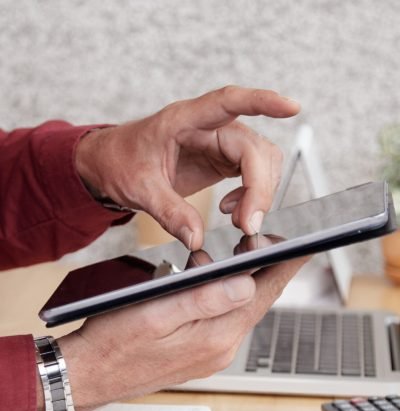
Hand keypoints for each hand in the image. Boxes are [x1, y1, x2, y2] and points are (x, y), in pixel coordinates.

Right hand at [57, 256, 306, 410]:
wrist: (89, 375)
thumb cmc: (113, 344)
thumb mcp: (157, 314)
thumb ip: (204, 300)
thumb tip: (247, 284)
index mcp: (215, 338)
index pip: (264, 295)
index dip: (285, 266)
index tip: (304, 244)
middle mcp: (220, 350)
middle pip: (257, 303)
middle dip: (266, 270)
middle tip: (270, 241)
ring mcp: (211, 355)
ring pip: (240, 311)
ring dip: (244, 284)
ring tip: (244, 256)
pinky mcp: (200, 355)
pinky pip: (223, 322)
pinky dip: (226, 299)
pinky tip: (215, 285)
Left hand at [75, 85, 299, 249]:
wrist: (110, 165)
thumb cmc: (120, 162)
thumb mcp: (138, 189)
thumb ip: (168, 212)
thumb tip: (195, 238)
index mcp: (183, 120)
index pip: (228, 102)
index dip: (262, 101)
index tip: (291, 108)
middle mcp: (207, 127)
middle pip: (253, 148)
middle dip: (259, 187)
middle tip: (248, 224)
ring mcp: (218, 143)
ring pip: (261, 161)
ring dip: (260, 193)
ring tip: (238, 219)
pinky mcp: (222, 160)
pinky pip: (252, 174)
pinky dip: (251, 196)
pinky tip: (232, 211)